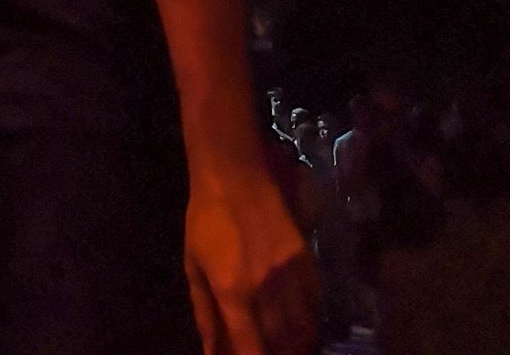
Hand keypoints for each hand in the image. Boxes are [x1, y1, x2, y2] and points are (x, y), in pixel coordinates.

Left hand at [184, 165, 319, 354]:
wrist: (233, 172)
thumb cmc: (205, 218)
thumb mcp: (193, 265)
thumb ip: (205, 313)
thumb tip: (212, 352)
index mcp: (232, 290)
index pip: (251, 347)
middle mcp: (264, 286)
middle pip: (282, 342)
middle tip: (273, 353)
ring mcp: (289, 271)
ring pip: (304, 327)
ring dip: (300, 345)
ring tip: (291, 348)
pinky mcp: (306, 256)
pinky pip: (316, 300)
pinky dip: (311, 319)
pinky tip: (303, 323)